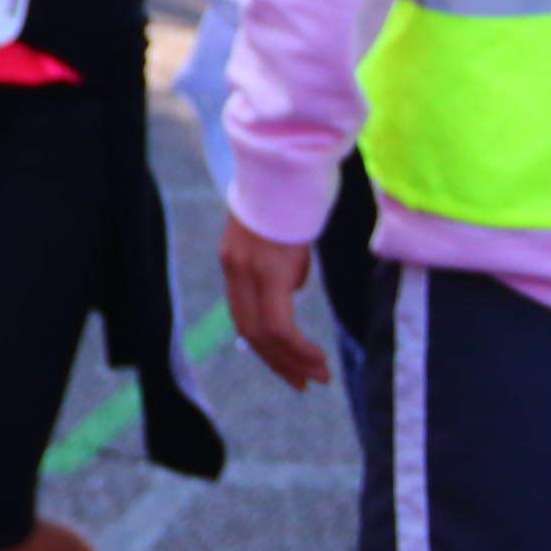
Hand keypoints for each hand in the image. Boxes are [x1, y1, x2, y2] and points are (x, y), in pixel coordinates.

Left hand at [218, 212, 331, 390]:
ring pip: (263, 333)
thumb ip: (282, 268)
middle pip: (249, 331)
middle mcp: (235, 270)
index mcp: (234, 263)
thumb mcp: (283, 240)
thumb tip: (292, 290)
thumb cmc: (293, 199)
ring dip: (291, 360)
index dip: (264, 346)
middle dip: (278, 362)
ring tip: (317, 376)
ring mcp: (249, 271)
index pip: (242, 316)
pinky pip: (278, 324)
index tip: (287, 366)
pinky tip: (315, 358)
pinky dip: (297, 347)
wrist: (287, 168)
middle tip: (304, 382)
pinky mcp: (270, 271)